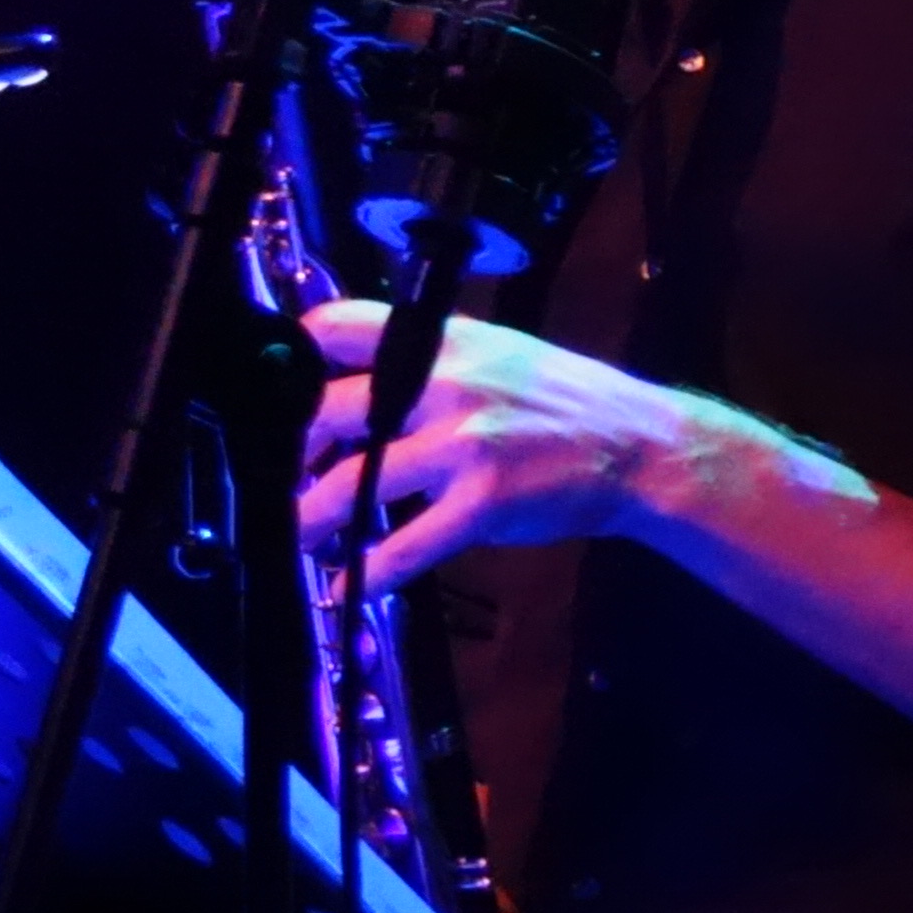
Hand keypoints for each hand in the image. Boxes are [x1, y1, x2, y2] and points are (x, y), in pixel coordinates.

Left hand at [294, 300, 722, 594]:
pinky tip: (352, 584)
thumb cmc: (561, 402)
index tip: (271, 394)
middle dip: (292, 453)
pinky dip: (371, 570)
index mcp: (443, 341)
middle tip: (281, 479)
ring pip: (351, 483)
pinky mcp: (483, 500)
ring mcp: (463, 442)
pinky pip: (407, 541)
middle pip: (327, 412)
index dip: (292, 359)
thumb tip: (350, 381)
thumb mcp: (495, 353)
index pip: (337, 328)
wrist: (641, 447)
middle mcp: (445, 384)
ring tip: (302, 534)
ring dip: (313, 517)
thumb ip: (427, 363)